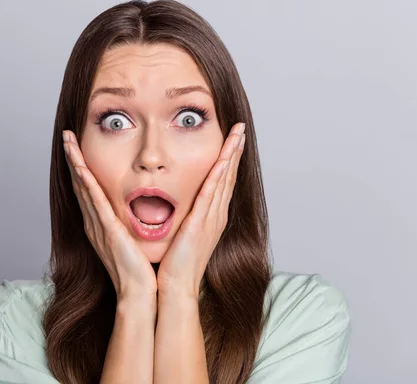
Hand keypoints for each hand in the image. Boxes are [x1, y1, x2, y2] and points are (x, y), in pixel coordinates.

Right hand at [62, 130, 157, 299]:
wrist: (138, 292)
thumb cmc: (138, 269)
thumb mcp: (130, 239)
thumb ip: (127, 223)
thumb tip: (136, 208)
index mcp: (100, 224)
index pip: (88, 189)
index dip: (80, 166)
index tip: (78, 147)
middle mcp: (94, 222)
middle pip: (79, 184)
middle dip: (73, 158)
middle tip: (67, 136)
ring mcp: (98, 226)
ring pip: (83, 188)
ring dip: (75, 163)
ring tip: (68, 142)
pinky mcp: (107, 231)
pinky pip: (95, 203)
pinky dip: (86, 184)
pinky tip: (81, 168)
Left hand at [156, 122, 245, 298]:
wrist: (176, 286)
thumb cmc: (177, 264)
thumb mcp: (183, 234)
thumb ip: (185, 218)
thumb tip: (178, 204)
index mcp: (211, 217)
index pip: (222, 182)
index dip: (228, 160)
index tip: (231, 140)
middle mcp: (216, 215)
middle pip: (228, 176)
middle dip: (234, 151)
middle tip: (240, 129)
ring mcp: (212, 219)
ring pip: (224, 180)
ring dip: (231, 155)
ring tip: (237, 134)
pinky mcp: (202, 223)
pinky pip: (212, 193)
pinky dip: (219, 174)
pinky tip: (224, 158)